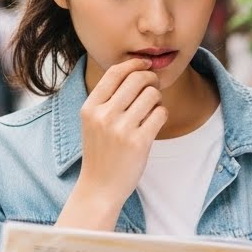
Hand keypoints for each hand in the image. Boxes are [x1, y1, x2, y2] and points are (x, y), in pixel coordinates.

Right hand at [75, 58, 166, 205]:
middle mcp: (104, 116)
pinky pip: (161, 113)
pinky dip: (162, 114)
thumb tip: (134, 69)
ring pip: (152, 94)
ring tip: (152, 109)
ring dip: (157, 98)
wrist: (99, 187)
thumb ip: (107, 98)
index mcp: (90, 108)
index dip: (134, 64)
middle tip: (154, 86)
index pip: (115, 72)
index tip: (145, 64)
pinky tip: (155, 122)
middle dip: (150, 78)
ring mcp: (121, 129)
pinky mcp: (139, 142)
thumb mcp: (92, 122)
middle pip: (137, 79)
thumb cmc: (100, 152)